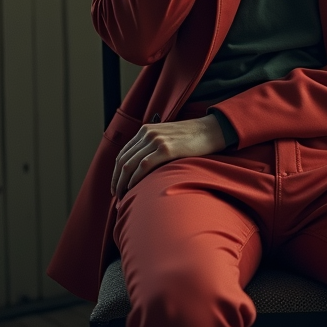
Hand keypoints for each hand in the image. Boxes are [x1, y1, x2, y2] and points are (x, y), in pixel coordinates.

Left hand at [111, 115, 225, 195]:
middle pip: (123, 160)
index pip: (123, 153)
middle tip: (116, 194)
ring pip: (130, 165)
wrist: (210, 130)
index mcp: (146, 130)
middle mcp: (148, 134)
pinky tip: (133, 189)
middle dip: (117, 179)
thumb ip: (153, 147)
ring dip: (123, 183)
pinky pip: (143, 166)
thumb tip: (142, 168)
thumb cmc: (191, 138)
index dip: (116, 171)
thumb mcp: (167, 137)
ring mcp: (156, 140)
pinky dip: (135, 179)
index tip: (116, 184)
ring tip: (122, 196)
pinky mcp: (166, 149)